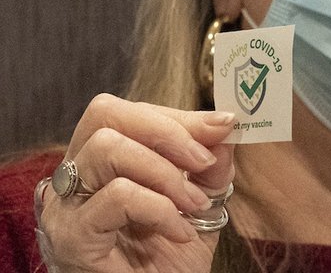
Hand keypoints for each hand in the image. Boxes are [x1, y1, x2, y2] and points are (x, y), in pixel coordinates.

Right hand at [36, 94, 235, 271]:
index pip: (127, 113)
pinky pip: (118, 196)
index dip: (177, 115)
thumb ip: (210, 166)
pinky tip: (180, 233)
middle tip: (203, 160)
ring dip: (165, 171)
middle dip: (166, 130)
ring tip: (193, 204)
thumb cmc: (169, 261)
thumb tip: (224, 126)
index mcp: (100, 164)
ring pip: (108, 148)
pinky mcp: (73, 237)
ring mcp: (66, 207)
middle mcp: (74, 179)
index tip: (223, 126)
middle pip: (105, 114)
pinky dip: (160, 208)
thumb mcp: (201, 204)